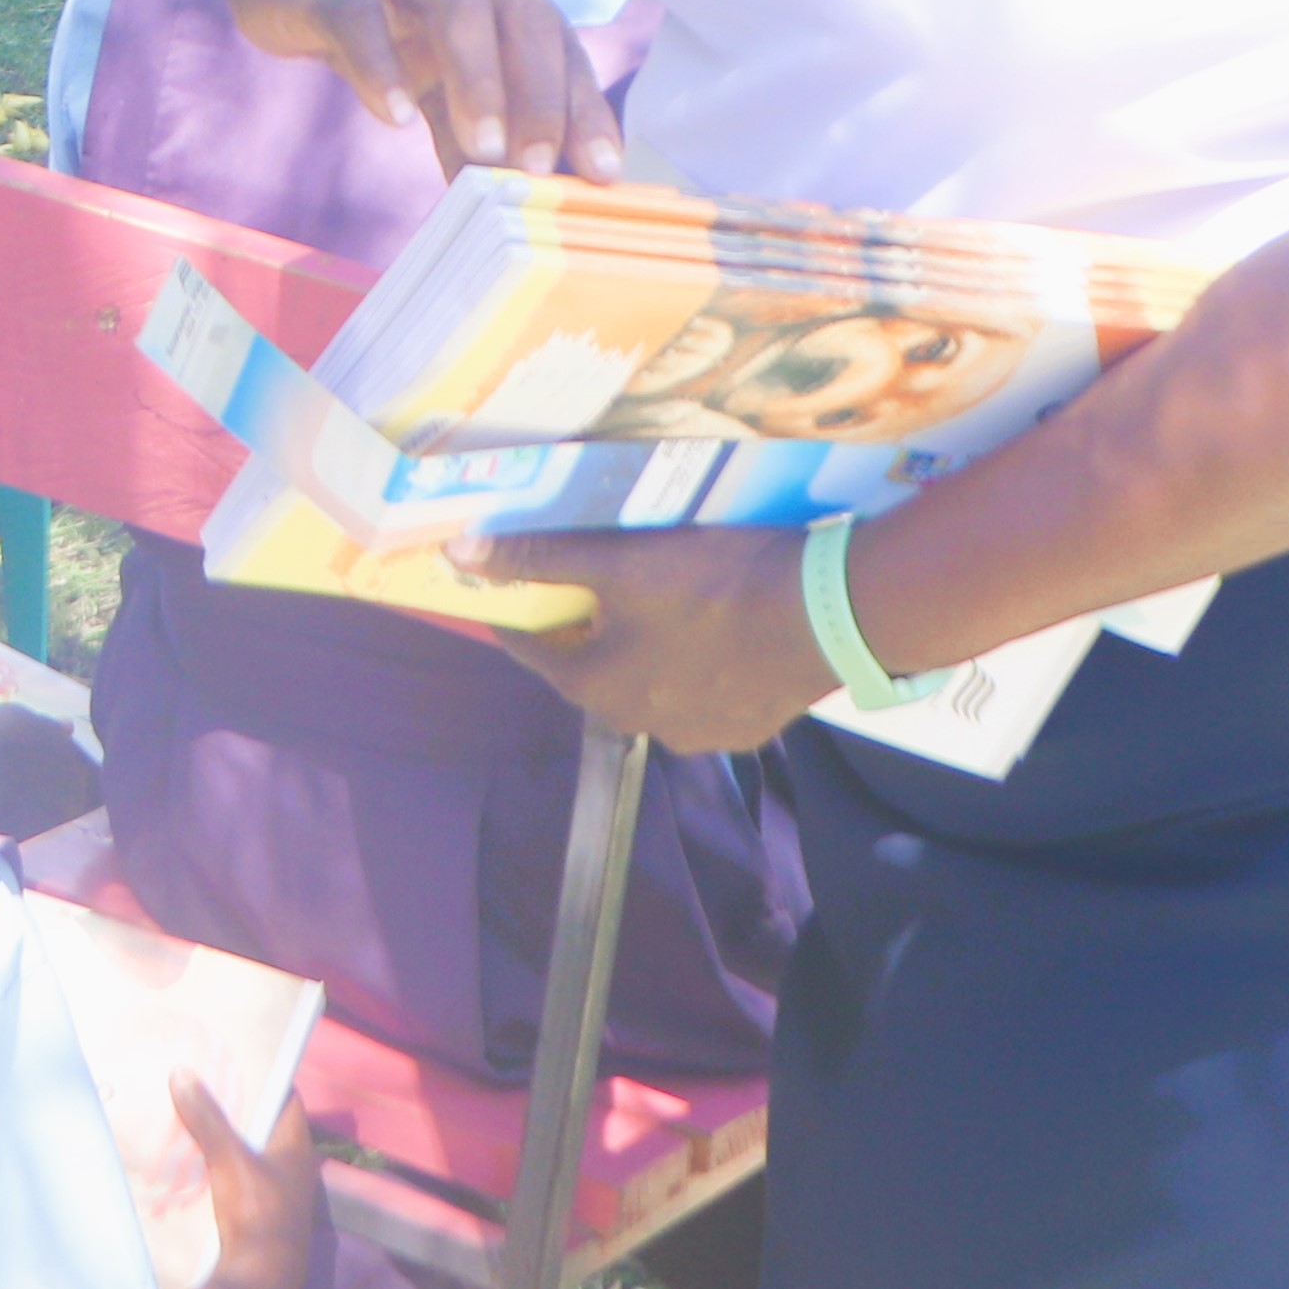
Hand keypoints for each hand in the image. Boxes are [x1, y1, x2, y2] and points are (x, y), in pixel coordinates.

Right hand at [166, 1080, 325, 1288]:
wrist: (259, 1282)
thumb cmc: (256, 1214)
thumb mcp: (229, 1159)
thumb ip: (207, 1118)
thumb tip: (182, 1072)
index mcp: (297, 1147)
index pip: (286, 1099)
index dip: (265, 1077)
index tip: (236, 1058)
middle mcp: (292, 1167)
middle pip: (264, 1125)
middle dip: (237, 1106)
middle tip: (204, 1081)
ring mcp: (276, 1193)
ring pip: (249, 1153)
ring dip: (225, 1138)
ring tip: (191, 1113)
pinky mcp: (258, 1215)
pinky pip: (238, 1177)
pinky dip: (220, 1165)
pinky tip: (192, 1159)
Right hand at [208, 0, 618, 182]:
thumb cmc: (377, 12)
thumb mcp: (431, 71)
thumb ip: (464, 130)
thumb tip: (506, 206)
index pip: (558, 41)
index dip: (583, 105)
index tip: (602, 171)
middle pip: (522, 14)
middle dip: (541, 94)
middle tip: (539, 168)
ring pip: (454, 4)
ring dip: (478, 78)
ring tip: (483, 149)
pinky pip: (358, 13)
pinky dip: (383, 65)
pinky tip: (396, 117)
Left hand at [463, 524, 835, 757]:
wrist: (829, 613)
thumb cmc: (715, 582)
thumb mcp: (621, 559)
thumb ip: (540, 558)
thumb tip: (459, 554)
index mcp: (597, 686)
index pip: (532, 648)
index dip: (519, 611)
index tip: (514, 585)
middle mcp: (638, 723)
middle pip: (591, 669)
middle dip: (585, 629)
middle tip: (593, 583)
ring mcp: (696, 733)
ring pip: (648, 684)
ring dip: (643, 650)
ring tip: (660, 603)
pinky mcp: (745, 728)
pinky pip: (701, 694)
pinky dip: (695, 667)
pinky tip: (714, 632)